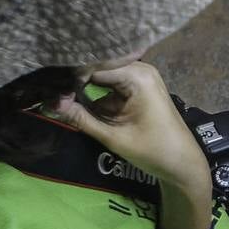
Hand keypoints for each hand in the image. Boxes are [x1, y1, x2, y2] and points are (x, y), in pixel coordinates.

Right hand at [50, 62, 209, 199]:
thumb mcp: (112, 136)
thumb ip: (81, 118)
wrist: (181, 162)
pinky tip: (74, 96)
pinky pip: (110, 83)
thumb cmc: (152, 150)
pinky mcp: (137, 86)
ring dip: (82, 85)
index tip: (47, 86)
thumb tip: (49, 103)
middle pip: (97, 66)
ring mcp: (139, 75)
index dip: (70, 76)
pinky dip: (94, 92)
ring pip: (101, 75)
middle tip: (48, 88)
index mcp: (137, 75)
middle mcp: (139, 68)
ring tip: (56, 92)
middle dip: (75, 78)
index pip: (94, 66)